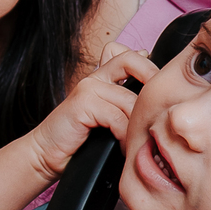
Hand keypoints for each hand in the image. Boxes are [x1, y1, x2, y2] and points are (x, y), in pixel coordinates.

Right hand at [27, 45, 156, 181]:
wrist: (47, 153)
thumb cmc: (81, 139)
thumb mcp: (109, 119)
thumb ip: (125, 103)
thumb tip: (152, 96)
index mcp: (102, 77)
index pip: (131, 56)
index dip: (149, 67)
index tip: (163, 90)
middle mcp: (95, 77)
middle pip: (131, 62)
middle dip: (151, 81)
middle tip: (158, 110)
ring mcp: (88, 88)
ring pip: (129, 100)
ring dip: (137, 125)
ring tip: (136, 142)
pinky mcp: (82, 103)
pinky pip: (117, 117)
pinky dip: (123, 136)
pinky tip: (121, 147)